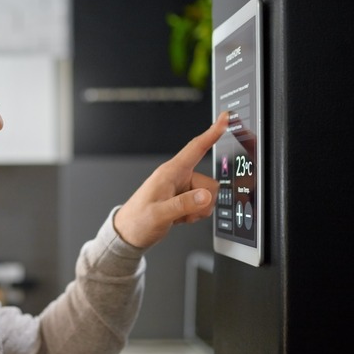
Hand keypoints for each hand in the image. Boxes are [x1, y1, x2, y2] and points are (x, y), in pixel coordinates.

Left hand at [113, 111, 228, 248]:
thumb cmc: (137, 220)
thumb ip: (183, 205)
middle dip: (203, 201)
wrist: (129, 234)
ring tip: (178, 216)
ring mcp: (181, 189)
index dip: (212, 133)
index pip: (196, 148)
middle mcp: (178, 178)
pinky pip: (202, 205)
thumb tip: (204, 196)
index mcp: (170, 173)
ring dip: (198, 210)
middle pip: (209, 183)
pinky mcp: (184, 200)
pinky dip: (195, 214)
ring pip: (208, 196)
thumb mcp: (159, 214)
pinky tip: (180, 218)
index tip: (225, 119)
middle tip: (183, 212)